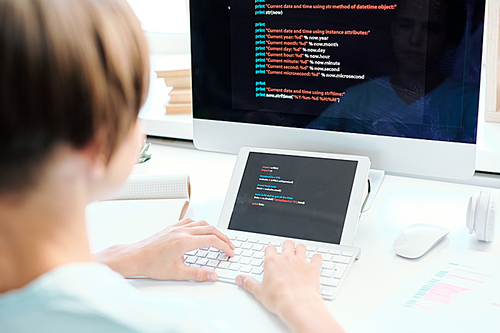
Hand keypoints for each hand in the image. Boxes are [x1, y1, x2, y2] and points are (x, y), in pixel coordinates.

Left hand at [93, 218, 233, 281]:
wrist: (135, 256)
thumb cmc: (151, 264)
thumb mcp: (177, 273)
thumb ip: (197, 274)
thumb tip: (212, 275)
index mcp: (184, 242)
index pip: (212, 241)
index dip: (224, 246)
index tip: (230, 252)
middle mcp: (182, 231)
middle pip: (210, 229)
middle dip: (223, 237)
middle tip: (230, 246)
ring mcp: (176, 227)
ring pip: (202, 223)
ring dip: (213, 230)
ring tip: (219, 238)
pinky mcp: (172, 227)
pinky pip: (191, 221)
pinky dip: (201, 225)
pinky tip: (201, 230)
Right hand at [235, 240, 343, 332]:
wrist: (297, 303)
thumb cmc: (279, 298)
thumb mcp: (259, 292)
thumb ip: (248, 283)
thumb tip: (240, 279)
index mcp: (272, 262)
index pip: (270, 248)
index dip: (270, 250)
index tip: (271, 254)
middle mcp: (287, 258)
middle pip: (287, 243)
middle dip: (287, 246)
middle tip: (286, 252)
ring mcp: (301, 262)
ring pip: (302, 247)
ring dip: (301, 249)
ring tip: (300, 254)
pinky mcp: (313, 268)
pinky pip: (317, 257)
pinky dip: (317, 258)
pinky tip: (315, 261)